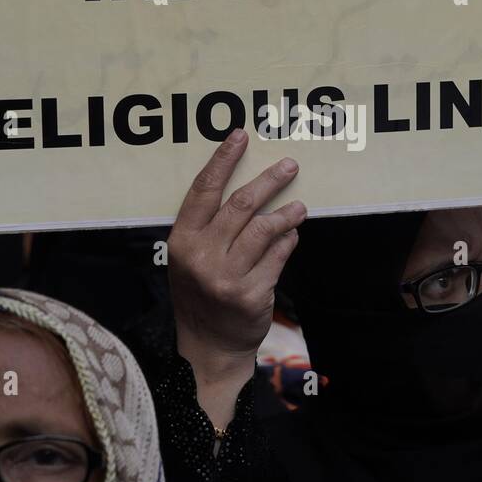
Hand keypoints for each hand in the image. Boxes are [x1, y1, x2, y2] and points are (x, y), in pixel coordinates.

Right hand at [168, 129, 305, 427]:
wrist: (207, 345)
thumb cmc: (200, 292)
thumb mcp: (190, 257)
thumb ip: (209, 225)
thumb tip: (246, 186)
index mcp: (182, 240)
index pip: (203, 190)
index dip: (222, 160)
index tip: (241, 136)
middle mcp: (202, 255)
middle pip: (241, 204)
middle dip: (269, 181)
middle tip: (290, 166)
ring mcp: (226, 276)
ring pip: (264, 229)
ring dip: (286, 214)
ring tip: (299, 207)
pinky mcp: (251, 294)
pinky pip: (278, 257)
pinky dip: (287, 243)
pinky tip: (292, 236)